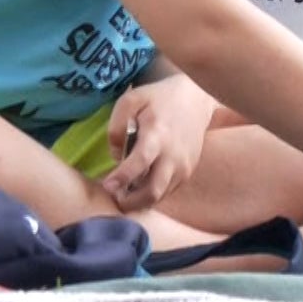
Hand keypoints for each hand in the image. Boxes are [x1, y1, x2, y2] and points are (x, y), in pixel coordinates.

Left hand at [100, 74, 215, 211]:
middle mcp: (174, 155)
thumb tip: (117, 157)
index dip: (122, 178)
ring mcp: (184, 165)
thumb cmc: (159, 99)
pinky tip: (140, 185)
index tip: (106, 186)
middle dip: (130, 202)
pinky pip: (168, 190)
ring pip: (161, 195)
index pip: (140, 162)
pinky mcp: (189, 170)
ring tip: (124, 193)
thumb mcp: (130, 100)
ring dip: (140, 200)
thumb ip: (116, 127)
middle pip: (153, 191)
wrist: (195, 99)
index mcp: (158, 134)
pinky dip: (152, 193)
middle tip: (114, 198)